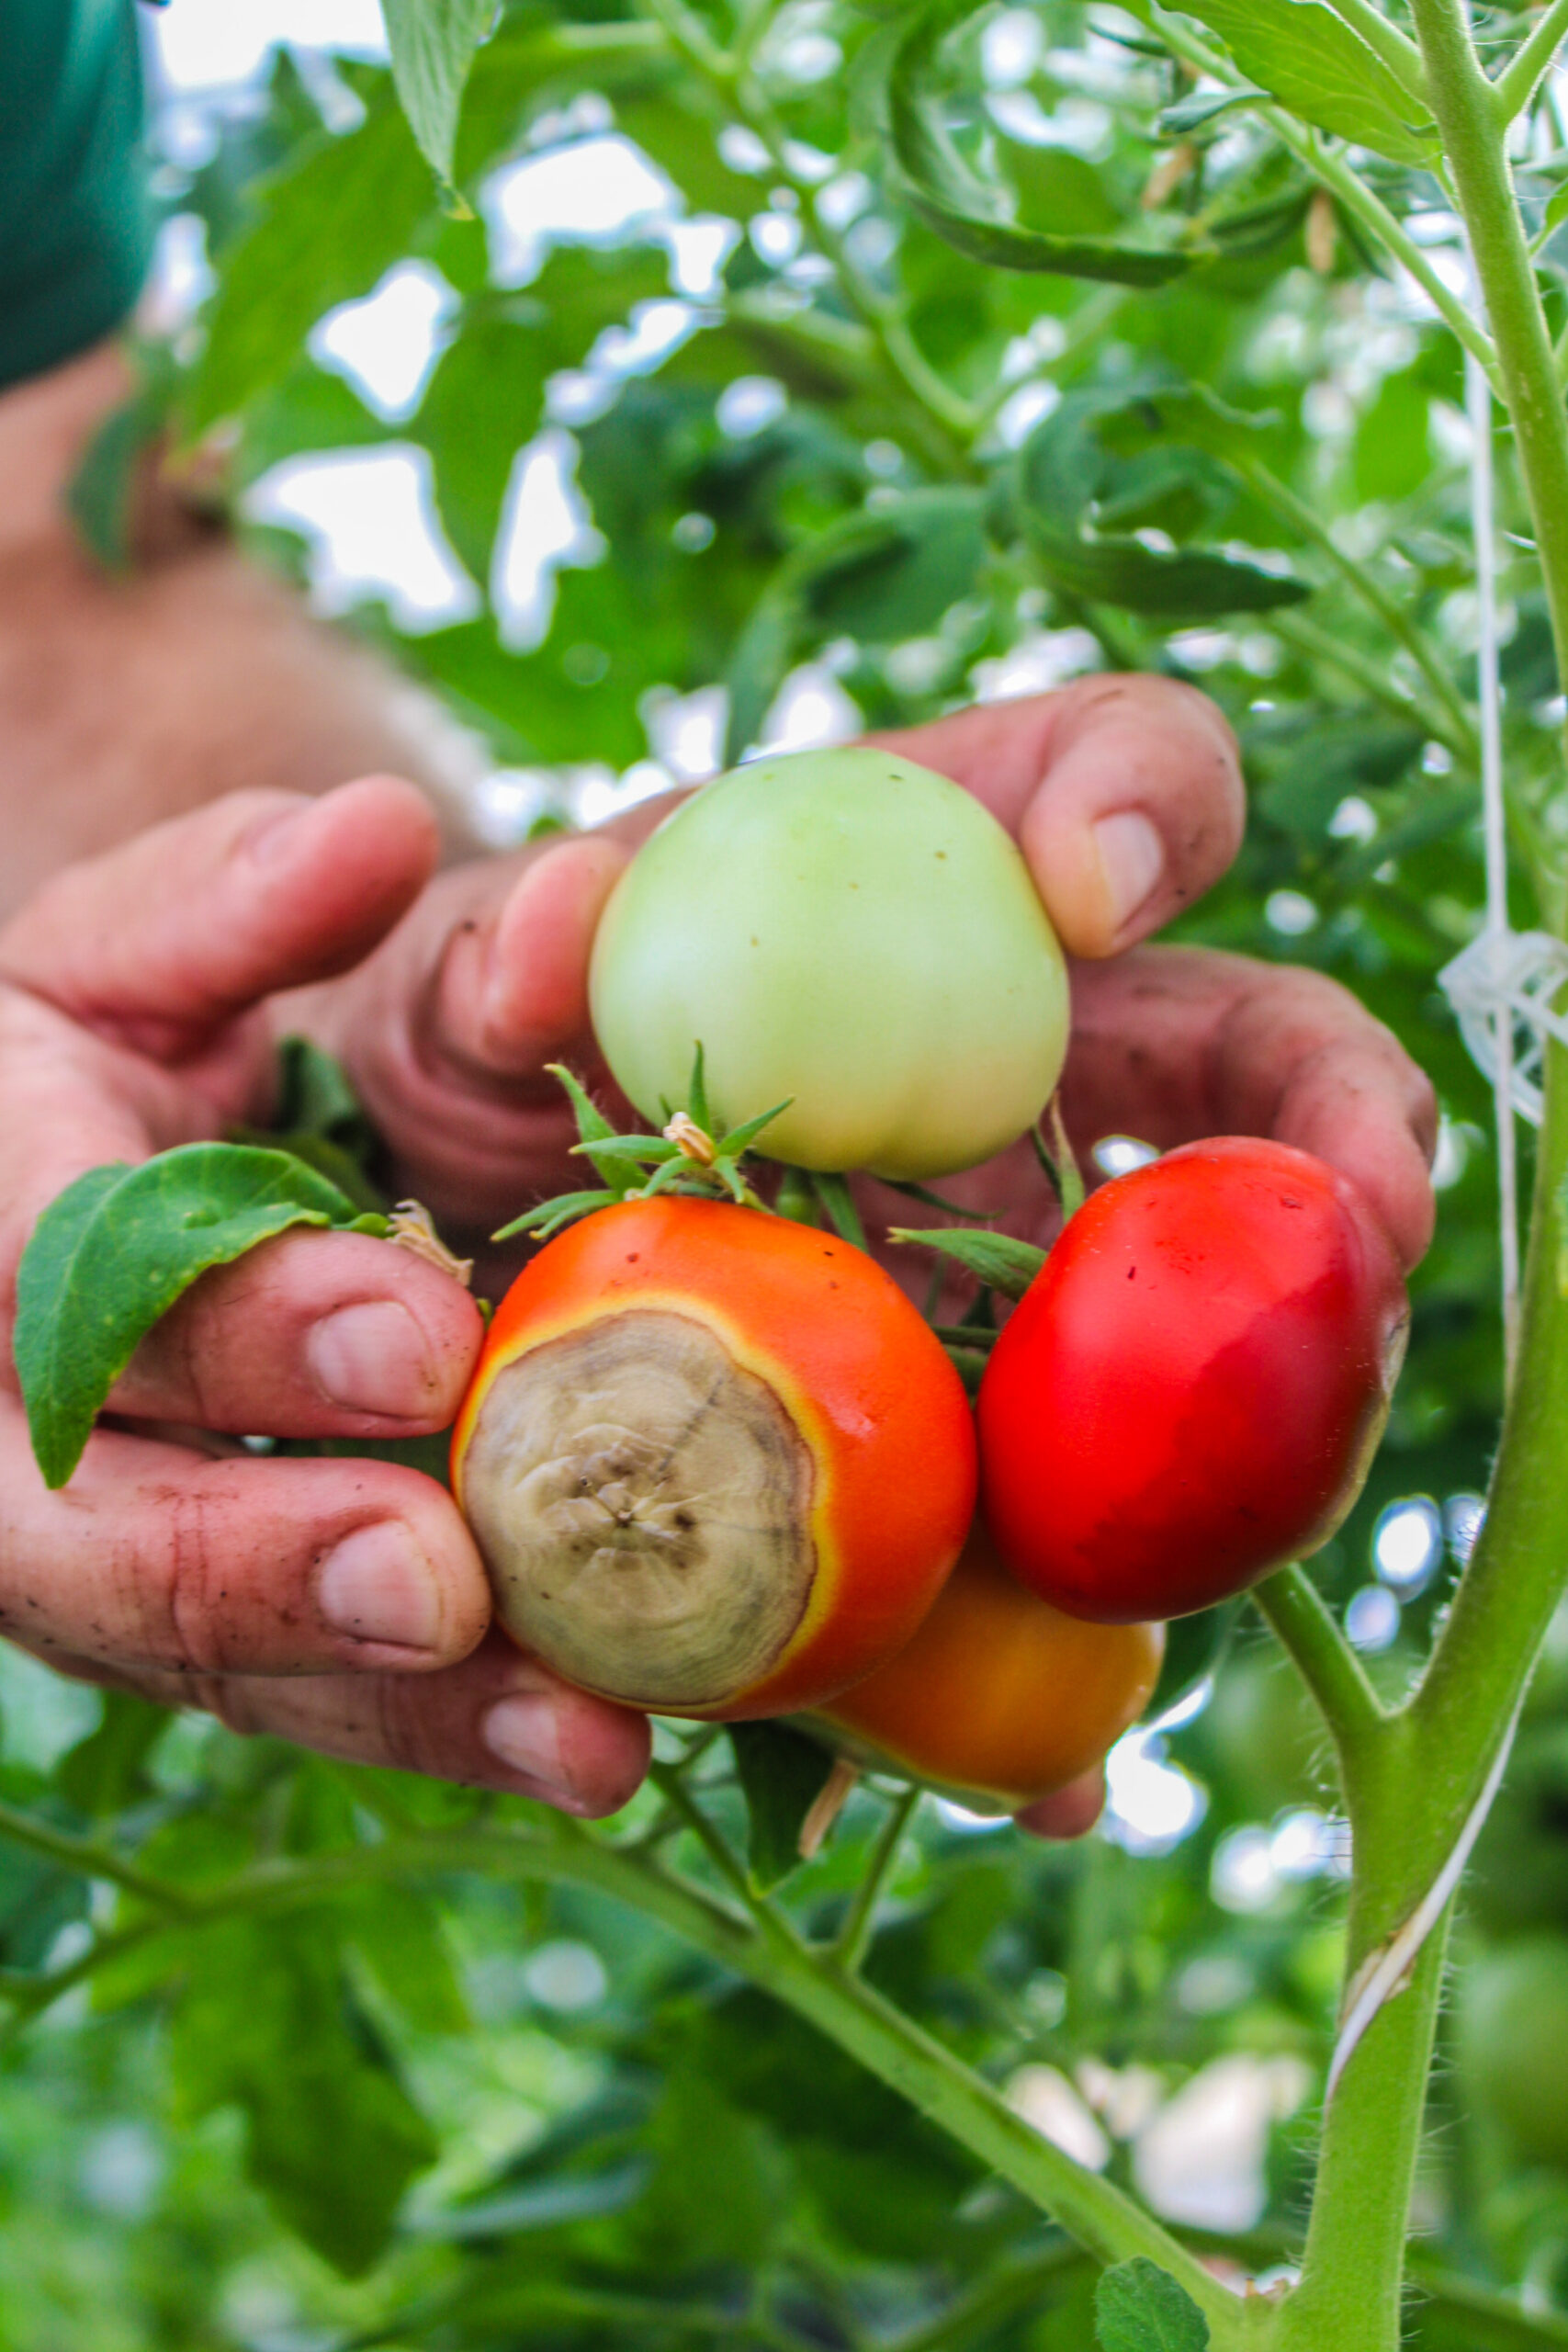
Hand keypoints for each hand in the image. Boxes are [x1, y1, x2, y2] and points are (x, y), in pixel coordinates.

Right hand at [0, 782, 650, 1815]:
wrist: (105, 1156)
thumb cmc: (154, 1024)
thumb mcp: (166, 932)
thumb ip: (247, 895)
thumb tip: (375, 834)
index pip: (74, 1278)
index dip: (236, 1318)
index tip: (417, 1333)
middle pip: (88, 1530)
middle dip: (265, 1563)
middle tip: (444, 1584)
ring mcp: (81, 1538)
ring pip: (206, 1656)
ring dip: (395, 1708)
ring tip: (581, 1739)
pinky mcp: (187, 1617)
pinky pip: (301, 1695)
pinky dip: (445, 1732)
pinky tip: (594, 1751)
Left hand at [285, 676, 1435, 1837]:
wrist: (431, 1211)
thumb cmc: (479, 1043)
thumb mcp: (460, 979)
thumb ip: (501, 946)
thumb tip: (561, 941)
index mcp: (939, 899)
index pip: (1112, 775)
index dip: (1149, 802)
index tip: (1096, 891)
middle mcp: (1027, 1069)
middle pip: (1251, 1059)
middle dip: (1336, 1124)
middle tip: (1366, 1220)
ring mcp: (1017, 1258)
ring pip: (1199, 1321)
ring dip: (1266, 1410)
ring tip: (1264, 1509)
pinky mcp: (960, 1432)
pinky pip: (1056, 1532)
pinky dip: (1062, 1659)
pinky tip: (1053, 1776)